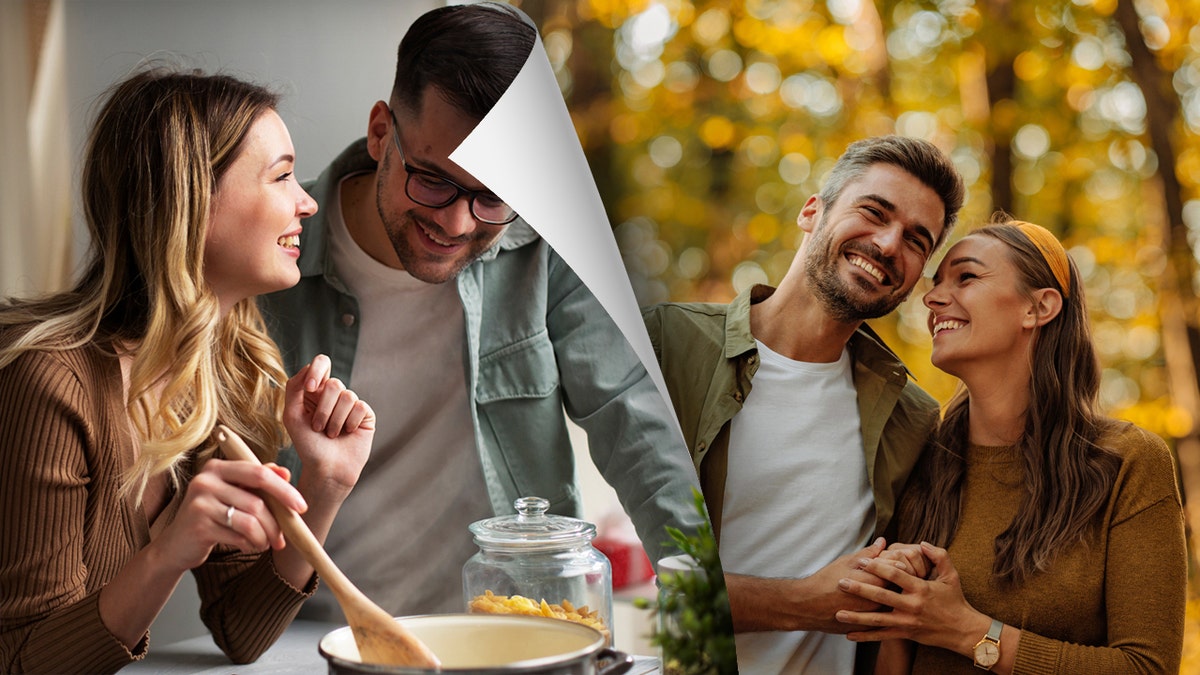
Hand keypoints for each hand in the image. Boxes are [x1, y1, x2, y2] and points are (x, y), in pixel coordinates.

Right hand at [152, 458, 307, 572]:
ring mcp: (200, 503)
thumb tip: (286, 473)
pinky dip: (250, 544)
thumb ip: (258, 481)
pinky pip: (238, 536)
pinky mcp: (198, 525)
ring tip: (264, 543)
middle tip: (283, 538)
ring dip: (264, 537)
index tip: (301, 506)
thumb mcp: (234, 493)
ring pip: (250, 521)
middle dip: (276, 522)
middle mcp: (206, 480)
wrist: (177, 543)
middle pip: (257, 501)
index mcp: (218, 467)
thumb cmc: (213, 515)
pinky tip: (249, 546)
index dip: (284, 490)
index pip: (259, 473)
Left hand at [283, 354, 373, 498]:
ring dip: (335, 420)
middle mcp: (334, 394)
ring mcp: (351, 403)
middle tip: (318, 427)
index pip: (322, 363)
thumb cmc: (307, 445)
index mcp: (315, 390)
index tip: (311, 388)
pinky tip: (347, 433)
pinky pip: (360, 407)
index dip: (317, 371)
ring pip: (347, 396)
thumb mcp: (292, 416)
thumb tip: (309, 367)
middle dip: (323, 409)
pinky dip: (350, 423)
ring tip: (331, 434)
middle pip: (334, 383)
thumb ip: (294, 388)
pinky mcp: (365, 414)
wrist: (327, 469)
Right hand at [794, 537, 894, 632]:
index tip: (899, 561)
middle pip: (897, 589)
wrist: (808, 606)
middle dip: (898, 580)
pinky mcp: (867, 628)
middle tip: (895, 574)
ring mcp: (873, 617)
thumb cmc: (826, 581)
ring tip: (883, 589)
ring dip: (890, 597)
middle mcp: (878, 601)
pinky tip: (874, 605)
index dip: (899, 564)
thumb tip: (882, 542)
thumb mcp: (846, 562)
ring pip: (890, 606)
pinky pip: (880, 620)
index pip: (897, 571)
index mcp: (874, 582)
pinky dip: (881, 611)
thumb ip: (867, 553)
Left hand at [835, 542, 990, 655]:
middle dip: (860, 589)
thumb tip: (922, 543)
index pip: (895, 575)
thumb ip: (938, 556)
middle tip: (841, 582)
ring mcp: (908, 622)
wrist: (963, 631)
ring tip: (838, 612)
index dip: (877, 567)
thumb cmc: (955, 600)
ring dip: (857, 616)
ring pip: (878, 619)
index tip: (861, 560)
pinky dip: (866, 636)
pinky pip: (882, 635)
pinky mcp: (906, 634)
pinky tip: (849, 635)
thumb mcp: (951, 575)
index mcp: (921, 588)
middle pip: (881, 596)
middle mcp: (912, 605)